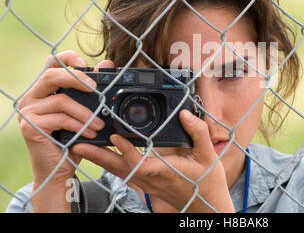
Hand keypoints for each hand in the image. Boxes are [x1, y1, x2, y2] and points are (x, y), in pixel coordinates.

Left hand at [72, 109, 234, 212]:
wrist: (205, 205)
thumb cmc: (207, 182)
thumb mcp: (208, 155)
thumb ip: (198, 132)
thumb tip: (185, 114)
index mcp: (166, 172)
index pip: (140, 163)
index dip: (126, 151)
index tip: (114, 137)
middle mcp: (152, 179)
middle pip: (120, 168)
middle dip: (98, 156)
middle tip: (78, 145)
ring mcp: (147, 184)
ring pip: (118, 172)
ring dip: (99, 159)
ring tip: (81, 147)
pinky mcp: (146, 184)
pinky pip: (123, 174)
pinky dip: (109, 164)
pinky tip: (100, 155)